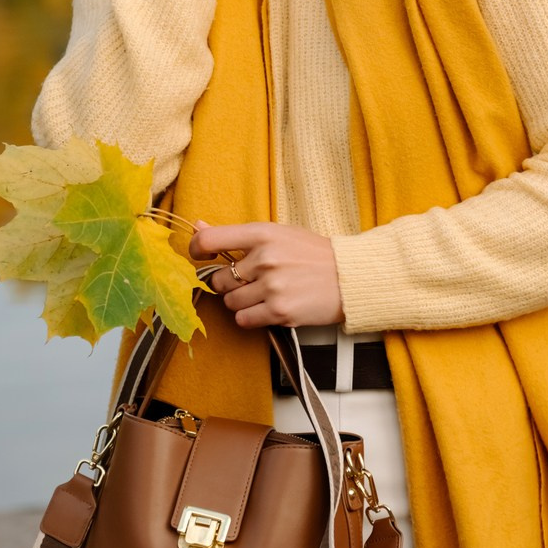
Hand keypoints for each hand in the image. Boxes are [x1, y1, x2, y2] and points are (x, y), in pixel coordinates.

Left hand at [189, 221, 344, 327]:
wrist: (350, 276)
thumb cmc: (314, 254)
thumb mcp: (279, 233)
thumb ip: (238, 235)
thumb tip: (198, 227)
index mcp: (263, 233)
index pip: (211, 239)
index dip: (196, 250)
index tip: (200, 257)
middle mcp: (265, 259)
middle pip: (219, 280)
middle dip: (228, 284)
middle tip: (248, 281)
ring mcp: (272, 286)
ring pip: (231, 302)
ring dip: (241, 302)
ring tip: (264, 295)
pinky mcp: (280, 311)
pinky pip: (244, 320)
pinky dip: (252, 317)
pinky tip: (268, 308)